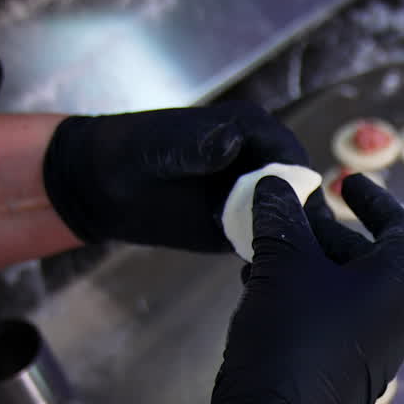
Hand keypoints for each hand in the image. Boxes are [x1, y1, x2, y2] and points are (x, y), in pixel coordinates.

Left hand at [42, 101, 306, 251]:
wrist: (99, 186)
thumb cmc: (125, 153)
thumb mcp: (159, 146)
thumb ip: (196, 143)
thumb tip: (234, 142)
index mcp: (249, 130)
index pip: (290, 156)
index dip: (297, 185)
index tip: (297, 214)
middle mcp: (260, 161)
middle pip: (301, 192)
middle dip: (304, 220)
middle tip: (299, 251)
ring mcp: (255, 195)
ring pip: (293, 219)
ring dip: (295, 242)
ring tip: (286, 267)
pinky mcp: (243, 225)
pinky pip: (269, 241)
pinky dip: (272, 257)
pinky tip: (265, 274)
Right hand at [195, 174, 403, 403]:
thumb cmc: (291, 335)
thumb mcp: (284, 263)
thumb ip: (281, 217)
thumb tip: (276, 184)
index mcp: (398, 285)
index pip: (402, 227)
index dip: (374, 198)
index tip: (346, 181)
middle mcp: (396, 318)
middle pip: (368, 257)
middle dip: (325, 230)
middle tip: (287, 211)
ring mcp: (373, 350)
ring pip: (343, 289)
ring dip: (306, 261)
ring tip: (263, 245)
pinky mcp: (344, 373)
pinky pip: (330, 319)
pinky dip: (302, 294)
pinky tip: (259, 285)